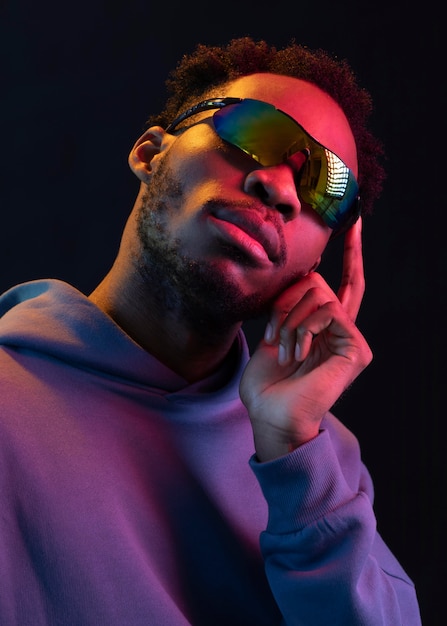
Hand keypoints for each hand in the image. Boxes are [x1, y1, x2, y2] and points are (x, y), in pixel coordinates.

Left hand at [239, 218, 372, 461]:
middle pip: (319, 282)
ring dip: (289, 319)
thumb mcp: (273, 331)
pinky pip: (328, 311)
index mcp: (323, 325)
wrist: (270, 413)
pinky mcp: (356, 348)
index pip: (341, 281)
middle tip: (272, 333)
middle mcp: (341, 329)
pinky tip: (297, 352)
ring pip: (319, 294)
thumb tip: (305, 269)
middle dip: (285, 300)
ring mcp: (350, 339)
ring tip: (283, 349)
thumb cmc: (267, 381)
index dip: (350, 251)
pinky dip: (303, 328)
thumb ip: (290, 301)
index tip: (352, 221)